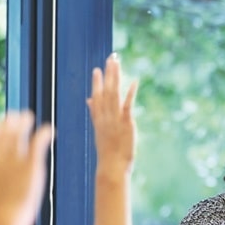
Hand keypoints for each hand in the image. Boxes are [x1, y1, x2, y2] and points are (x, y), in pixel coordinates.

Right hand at [0, 110, 52, 224]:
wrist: (0, 224)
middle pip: (2, 133)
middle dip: (8, 122)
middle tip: (16, 116)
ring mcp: (13, 162)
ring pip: (18, 133)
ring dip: (24, 122)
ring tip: (29, 116)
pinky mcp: (31, 166)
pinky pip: (38, 143)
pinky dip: (43, 133)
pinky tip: (50, 129)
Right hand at [87, 53, 136, 175]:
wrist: (111, 166)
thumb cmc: (108, 151)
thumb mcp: (100, 131)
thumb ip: (95, 113)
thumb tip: (89, 100)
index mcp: (99, 119)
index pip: (96, 96)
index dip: (96, 83)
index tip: (97, 69)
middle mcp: (105, 116)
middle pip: (105, 91)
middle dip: (108, 74)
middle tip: (110, 58)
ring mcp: (114, 119)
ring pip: (114, 94)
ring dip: (115, 78)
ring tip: (116, 63)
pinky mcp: (125, 123)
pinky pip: (127, 105)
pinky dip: (130, 93)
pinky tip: (134, 81)